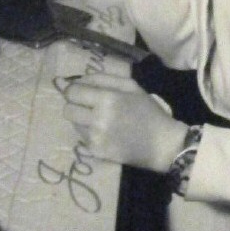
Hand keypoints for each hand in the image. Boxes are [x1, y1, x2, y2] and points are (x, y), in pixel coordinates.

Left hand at [59, 71, 186, 171]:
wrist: (162, 144)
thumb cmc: (148, 111)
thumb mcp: (130, 86)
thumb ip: (100, 79)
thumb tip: (68, 79)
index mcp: (107, 99)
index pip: (72, 92)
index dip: (72, 89)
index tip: (80, 91)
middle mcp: (97, 119)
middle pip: (67, 109)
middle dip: (75, 104)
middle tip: (89, 105)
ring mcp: (95, 137)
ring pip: (73, 123)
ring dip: (82, 118)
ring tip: (100, 118)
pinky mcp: (96, 151)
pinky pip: (81, 137)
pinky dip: (89, 131)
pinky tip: (105, 131)